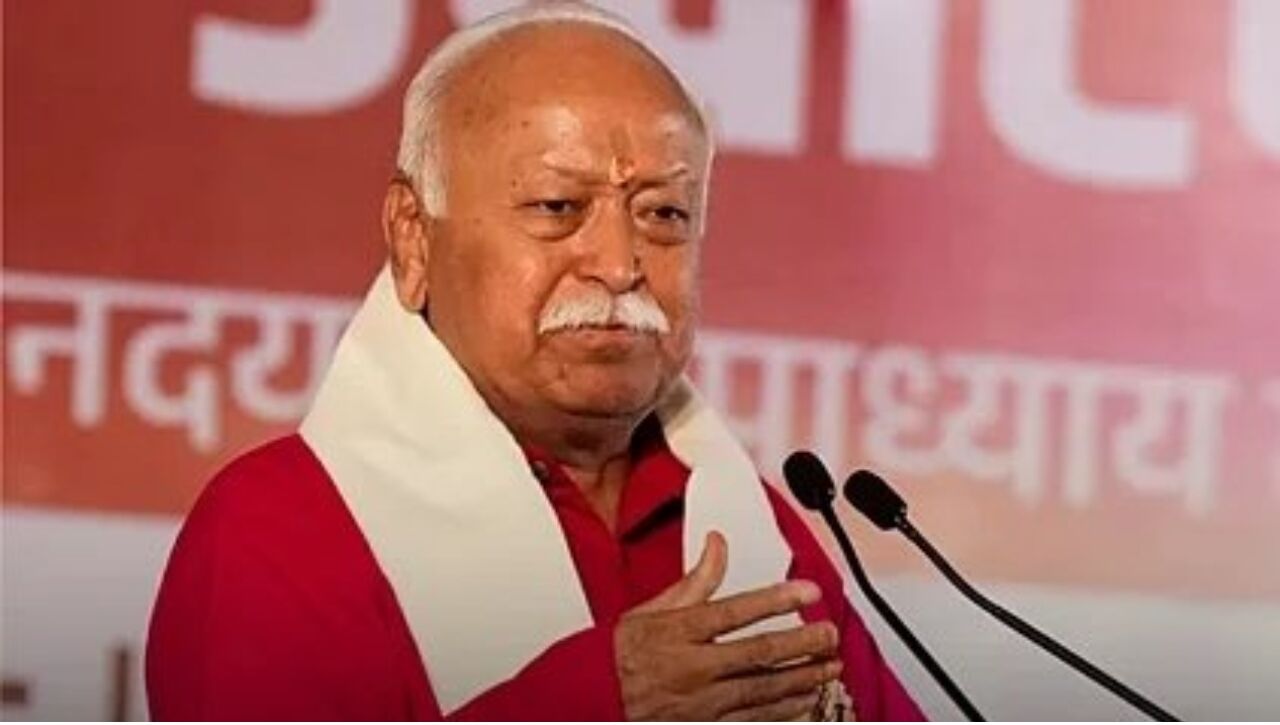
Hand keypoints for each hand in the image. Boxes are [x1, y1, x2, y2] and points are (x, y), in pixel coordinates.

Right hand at [614, 532, 842, 719]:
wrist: (589, 703)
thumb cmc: (618, 657)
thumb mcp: (649, 611)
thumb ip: (694, 581)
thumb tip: (718, 544)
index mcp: (677, 632)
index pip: (736, 610)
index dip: (777, 599)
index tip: (809, 591)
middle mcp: (690, 668)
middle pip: (758, 654)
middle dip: (802, 645)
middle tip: (830, 635)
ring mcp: (699, 704)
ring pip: (762, 691)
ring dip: (801, 679)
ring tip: (828, 667)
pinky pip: (751, 721)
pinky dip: (781, 712)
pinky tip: (803, 702)